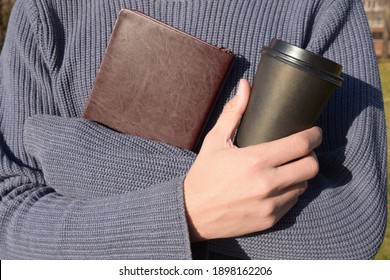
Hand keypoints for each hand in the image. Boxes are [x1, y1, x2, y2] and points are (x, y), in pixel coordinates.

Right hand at [183, 79, 321, 240]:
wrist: (193, 213)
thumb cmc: (204, 174)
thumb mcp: (215, 140)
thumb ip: (233, 112)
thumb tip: (245, 85)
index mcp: (255, 160)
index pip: (300, 145)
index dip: (314, 135)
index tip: (314, 131)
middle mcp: (267, 184)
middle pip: (311, 166)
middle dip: (311, 154)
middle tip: (302, 150)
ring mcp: (271, 204)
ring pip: (304, 185)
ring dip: (300, 174)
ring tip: (288, 167)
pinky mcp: (271, 219)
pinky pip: (293, 202)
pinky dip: (290, 191)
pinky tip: (277, 186)